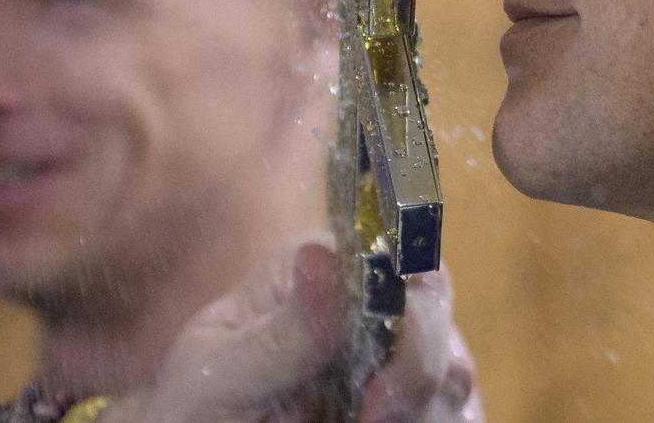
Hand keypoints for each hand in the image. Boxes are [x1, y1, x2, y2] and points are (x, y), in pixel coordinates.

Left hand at [104, 240, 481, 422]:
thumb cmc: (195, 410)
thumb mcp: (216, 379)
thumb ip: (276, 334)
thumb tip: (322, 256)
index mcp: (318, 269)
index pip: (392, 249)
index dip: (406, 301)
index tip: (379, 385)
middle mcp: (368, 297)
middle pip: (436, 304)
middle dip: (419, 370)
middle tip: (371, 420)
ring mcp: (395, 351)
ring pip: (455, 366)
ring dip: (425, 406)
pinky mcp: (414, 399)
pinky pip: (458, 407)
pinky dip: (438, 420)